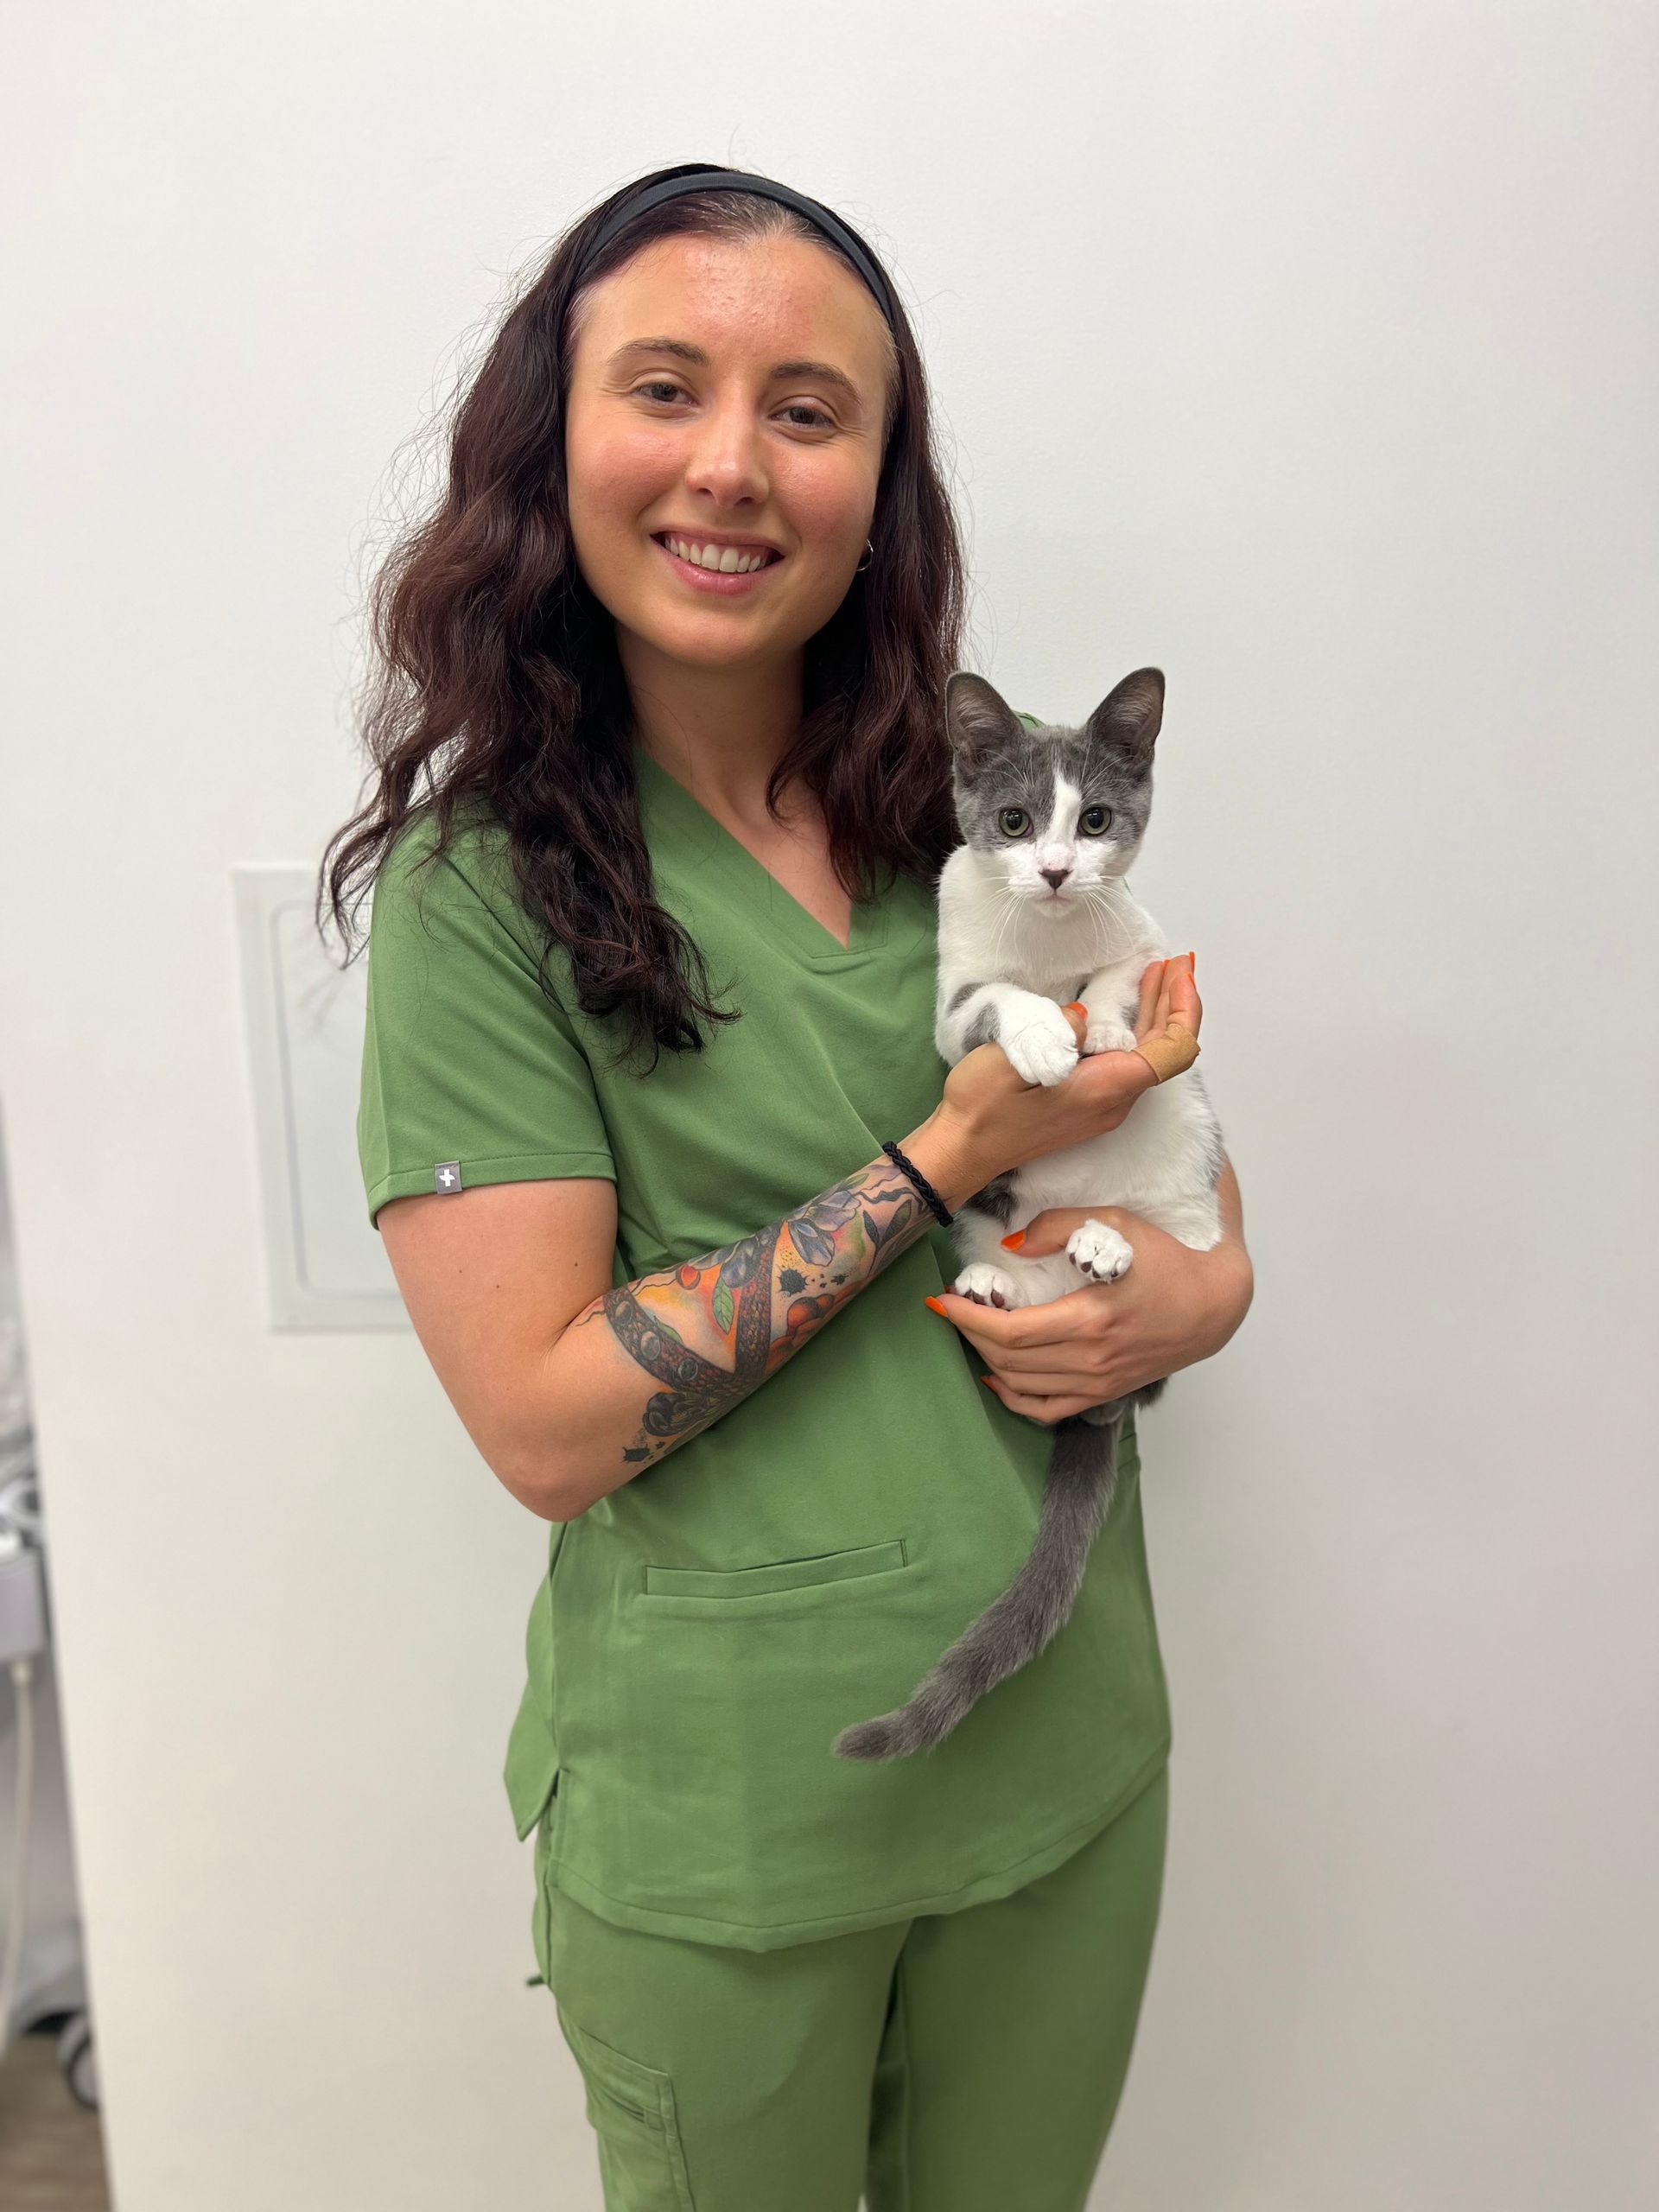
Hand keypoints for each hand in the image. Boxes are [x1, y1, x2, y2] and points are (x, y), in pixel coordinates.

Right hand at [914, 955, 1201, 1206]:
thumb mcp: (1012, 1060)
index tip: (1178, 970)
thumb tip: (1085, 1016)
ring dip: (1157, 1014)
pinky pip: (1128, 1064)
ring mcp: (1105, 1106)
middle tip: (1177, 960)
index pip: (1173, 1049)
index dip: (1185, 1007)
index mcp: (1105, 1089)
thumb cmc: (982, 1110)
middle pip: (1166, 1049)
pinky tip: (1123, 1007)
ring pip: (1148, 1055)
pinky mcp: (1091, 1105)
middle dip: (1175, 1002)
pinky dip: (1137, 1030)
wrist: (963, 1151)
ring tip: (1156, 974)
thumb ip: (1058, 1031)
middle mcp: (1115, 1101)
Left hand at [927, 1202, 1252, 1424]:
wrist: (1213, 1305)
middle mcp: (1091, 1359)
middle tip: (952, 1307)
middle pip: (1007, 1359)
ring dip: (985, 1359)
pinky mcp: (1104, 1393)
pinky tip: (995, 1376)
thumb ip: (1057, 1228)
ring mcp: (1098, 1382)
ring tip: (971, 1330)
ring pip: (1020, 1385)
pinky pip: (1046, 1409)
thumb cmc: (1166, 1259)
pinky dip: (1013, 1397)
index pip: (1009, 1331)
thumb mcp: (1115, 1224)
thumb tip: (1010, 1246)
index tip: (942, 1299)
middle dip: (969, 1333)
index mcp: (1090, 1319)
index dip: (966, 1318)